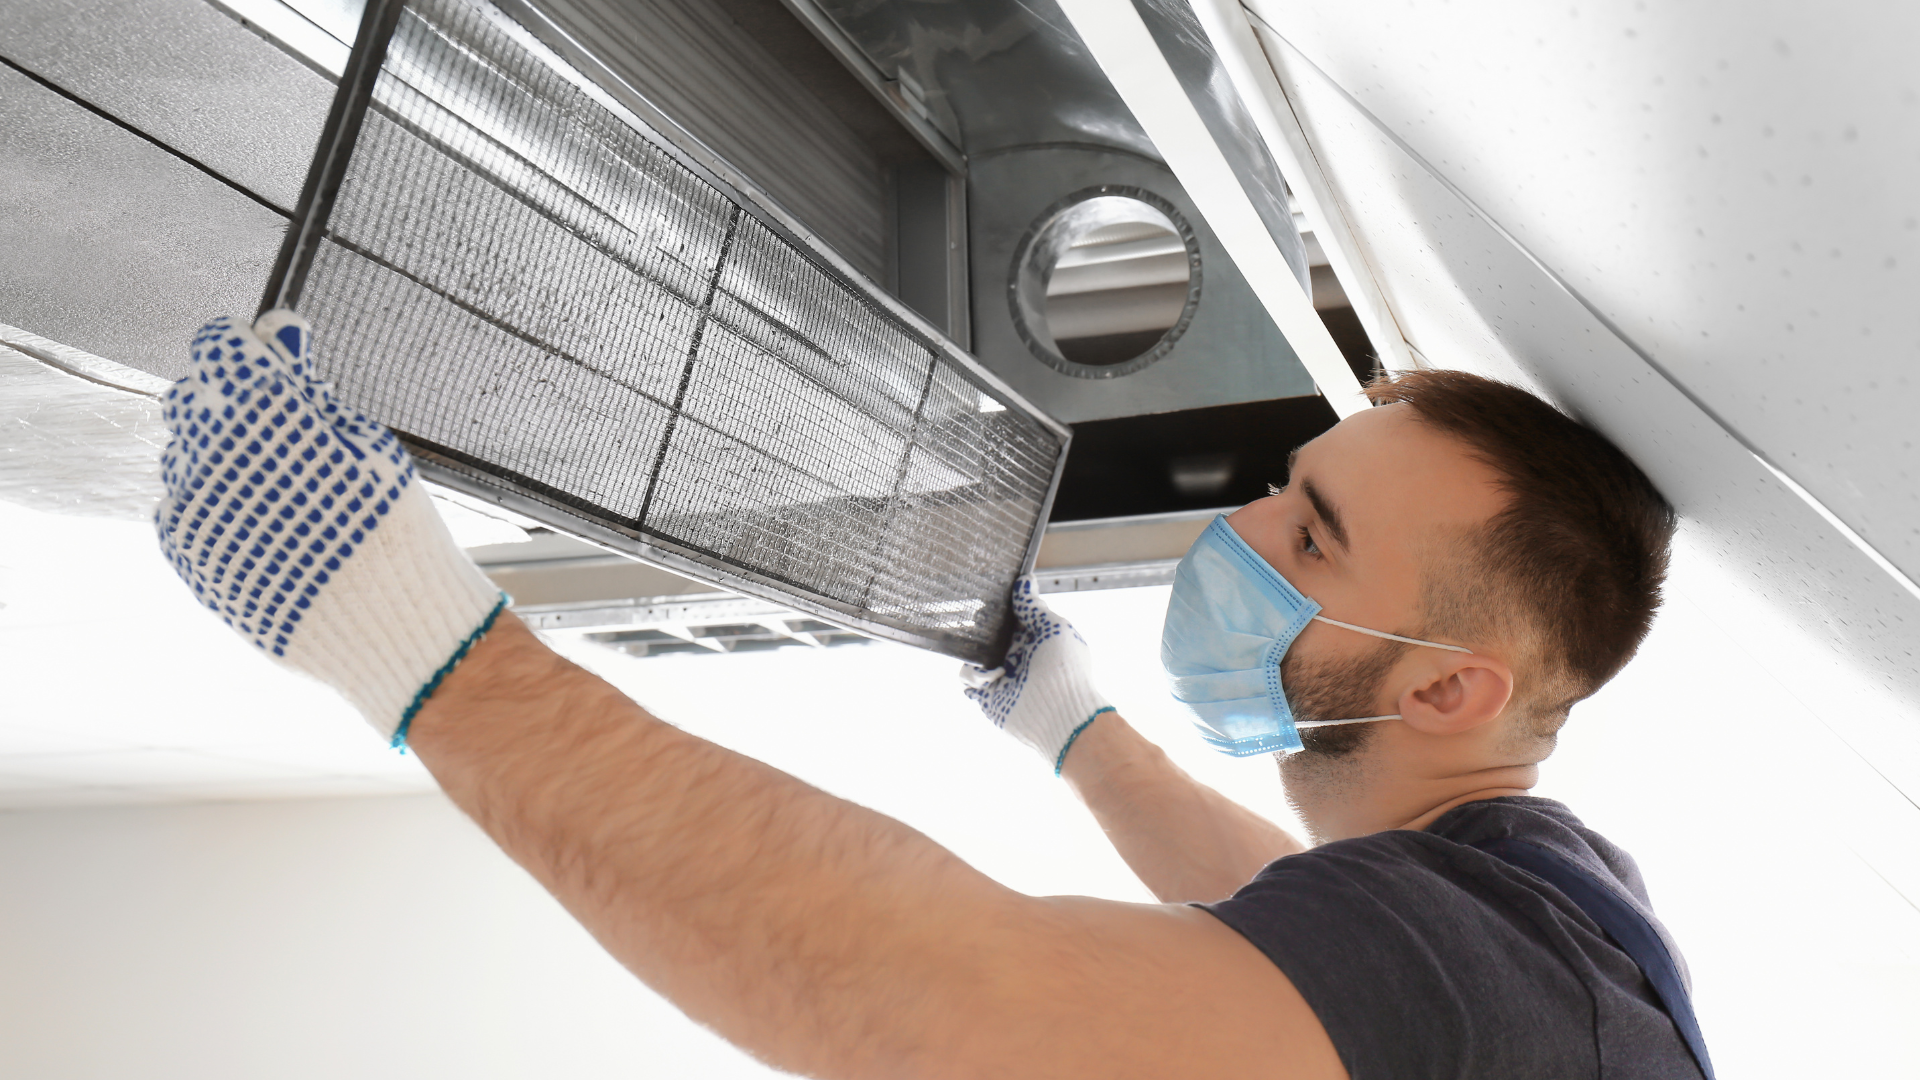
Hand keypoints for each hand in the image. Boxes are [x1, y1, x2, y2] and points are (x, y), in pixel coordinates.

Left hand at [156, 311, 505, 744]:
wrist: (391, 627)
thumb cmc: (394, 530)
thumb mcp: (368, 441)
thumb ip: (307, 383)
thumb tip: (274, 328)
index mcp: (262, 410)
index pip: (220, 346)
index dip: (249, 346)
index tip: (273, 358)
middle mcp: (212, 452)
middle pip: (193, 397)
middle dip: (230, 400)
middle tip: (281, 429)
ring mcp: (193, 506)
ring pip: (183, 453)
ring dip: (220, 456)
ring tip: (280, 487)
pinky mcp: (188, 552)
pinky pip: (179, 506)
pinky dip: (213, 504)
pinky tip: (264, 521)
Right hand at [960, 577, 1113, 773]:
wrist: (1060, 715)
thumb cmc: (1065, 669)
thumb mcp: (1053, 627)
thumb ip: (1033, 606)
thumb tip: (1024, 581)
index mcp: (1034, 637)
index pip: (1010, 616)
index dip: (998, 606)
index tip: (989, 596)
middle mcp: (1017, 655)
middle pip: (987, 633)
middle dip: (979, 628)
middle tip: (979, 628)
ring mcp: (1002, 675)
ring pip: (973, 654)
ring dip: (977, 656)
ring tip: (996, 668)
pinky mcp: (988, 695)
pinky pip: (967, 678)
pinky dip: (973, 676)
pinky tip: (993, 680)